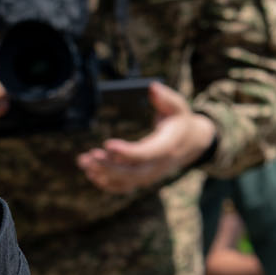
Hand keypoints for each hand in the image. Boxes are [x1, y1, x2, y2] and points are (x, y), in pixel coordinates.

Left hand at [76, 81, 214, 194]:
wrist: (192, 143)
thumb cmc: (181, 121)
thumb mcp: (178, 106)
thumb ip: (165, 98)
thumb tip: (153, 87)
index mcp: (168, 147)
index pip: (146, 154)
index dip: (127, 152)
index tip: (107, 143)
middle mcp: (159, 165)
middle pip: (132, 173)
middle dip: (109, 167)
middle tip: (89, 156)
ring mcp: (151, 174)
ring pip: (126, 182)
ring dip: (103, 174)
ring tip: (83, 161)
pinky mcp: (143, 178)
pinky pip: (124, 186)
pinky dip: (107, 183)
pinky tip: (91, 173)